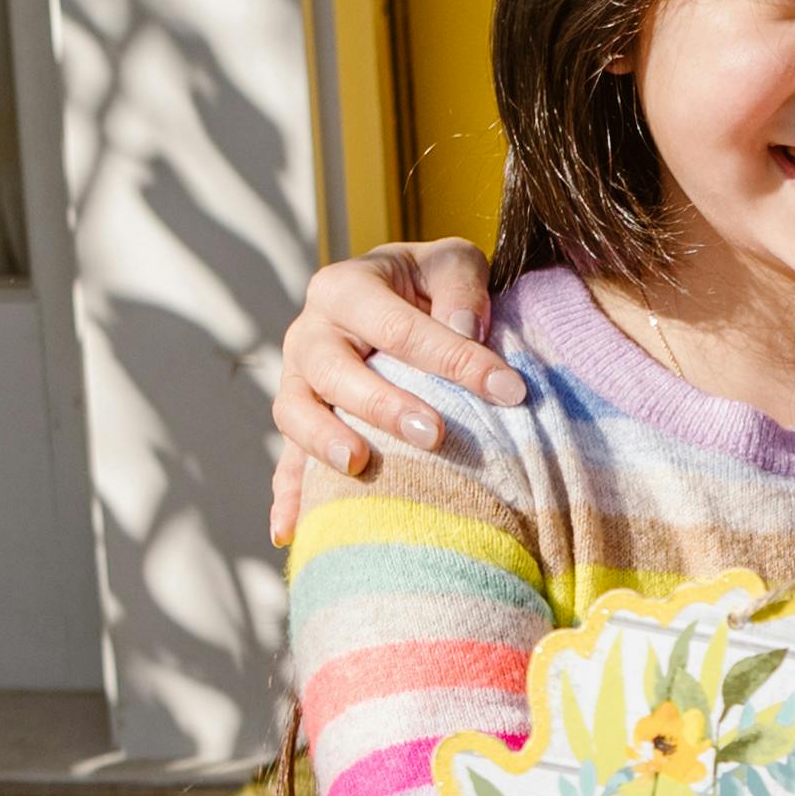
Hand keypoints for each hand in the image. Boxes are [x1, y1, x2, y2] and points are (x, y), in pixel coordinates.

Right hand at [266, 237, 515, 525]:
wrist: (393, 295)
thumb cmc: (429, 283)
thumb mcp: (452, 263)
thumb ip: (461, 287)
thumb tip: (463, 330)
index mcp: (346, 287)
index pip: (398, 326)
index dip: (453, 358)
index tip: (509, 390)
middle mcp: (311, 332)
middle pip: (334, 371)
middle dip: (382, 404)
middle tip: (434, 434)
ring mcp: (297, 380)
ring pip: (296, 412)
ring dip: (323, 443)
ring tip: (359, 466)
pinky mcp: (300, 420)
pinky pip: (286, 461)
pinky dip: (287, 496)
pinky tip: (290, 532)